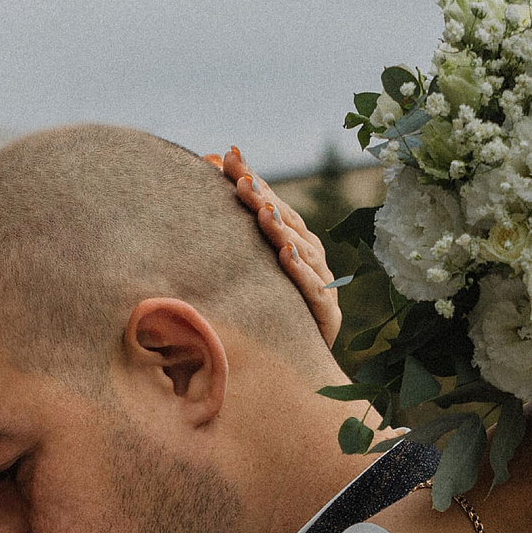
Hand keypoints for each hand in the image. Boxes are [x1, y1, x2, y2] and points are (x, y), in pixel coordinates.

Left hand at [208, 146, 339, 348]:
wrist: (289, 375)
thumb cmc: (261, 317)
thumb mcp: (240, 275)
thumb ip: (227, 228)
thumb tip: (204, 165)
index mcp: (291, 246)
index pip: (271, 206)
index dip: (252, 181)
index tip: (226, 157)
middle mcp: (310, 261)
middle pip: (287, 223)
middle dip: (264, 199)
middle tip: (240, 179)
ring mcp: (321, 288)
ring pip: (303, 252)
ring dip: (282, 231)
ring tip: (263, 212)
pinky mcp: (327, 319)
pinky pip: (315, 292)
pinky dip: (302, 273)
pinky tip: (287, 255)